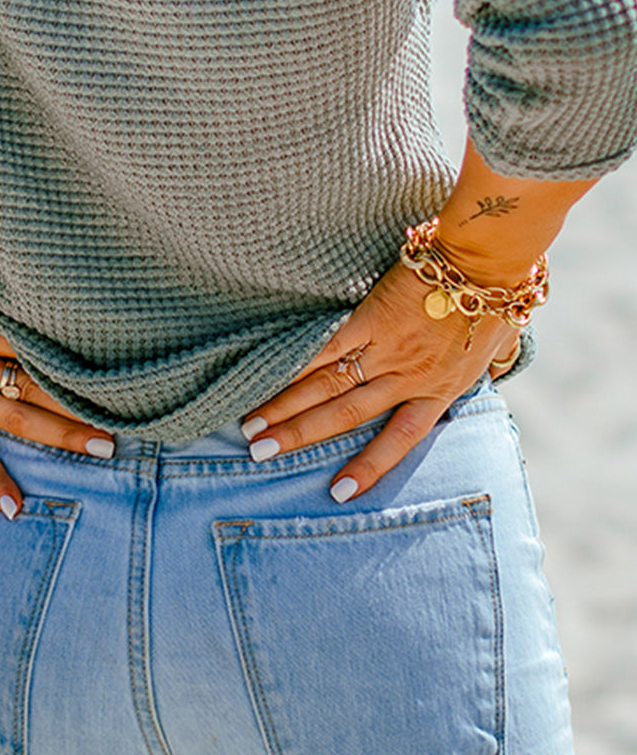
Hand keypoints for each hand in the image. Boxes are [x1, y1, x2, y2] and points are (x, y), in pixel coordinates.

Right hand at [240, 261, 520, 501]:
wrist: (486, 261)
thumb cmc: (496, 300)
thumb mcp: (500, 345)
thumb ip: (492, 363)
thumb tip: (500, 368)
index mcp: (441, 390)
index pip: (399, 439)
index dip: (368, 466)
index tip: (338, 492)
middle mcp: (408, 377)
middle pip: (345, 415)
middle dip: (300, 437)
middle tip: (260, 454)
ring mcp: (386, 349)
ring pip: (327, 386)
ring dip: (286, 407)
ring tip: (252, 426)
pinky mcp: (371, 318)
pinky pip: (327, 347)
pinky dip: (297, 365)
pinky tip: (269, 377)